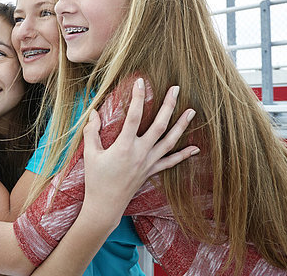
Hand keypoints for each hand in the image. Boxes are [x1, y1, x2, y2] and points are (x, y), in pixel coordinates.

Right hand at [82, 79, 197, 219]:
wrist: (106, 205)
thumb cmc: (96, 179)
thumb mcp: (90, 154)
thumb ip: (91, 132)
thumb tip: (93, 113)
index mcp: (124, 146)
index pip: (134, 116)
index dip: (138, 97)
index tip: (141, 82)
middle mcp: (140, 152)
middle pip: (159, 125)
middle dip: (169, 105)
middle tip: (175, 89)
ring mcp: (149, 162)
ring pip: (170, 141)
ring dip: (182, 125)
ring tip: (192, 111)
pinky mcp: (152, 171)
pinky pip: (171, 162)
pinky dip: (184, 155)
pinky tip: (196, 148)